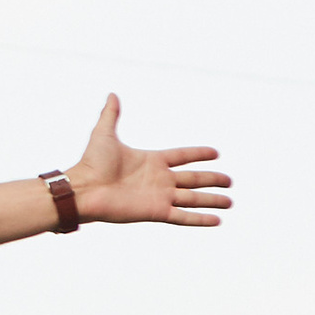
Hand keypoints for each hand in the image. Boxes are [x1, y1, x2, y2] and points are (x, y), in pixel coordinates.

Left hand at [68, 96, 230, 229]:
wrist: (84, 189)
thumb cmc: (91, 163)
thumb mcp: (104, 134)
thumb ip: (110, 115)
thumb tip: (111, 94)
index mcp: (152, 161)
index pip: (182, 156)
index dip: (198, 154)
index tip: (215, 153)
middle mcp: (159, 179)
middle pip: (193, 179)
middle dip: (212, 180)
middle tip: (230, 181)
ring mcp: (159, 196)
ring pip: (193, 198)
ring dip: (212, 200)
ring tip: (230, 202)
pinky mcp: (156, 212)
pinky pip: (183, 216)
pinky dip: (200, 219)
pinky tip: (217, 221)